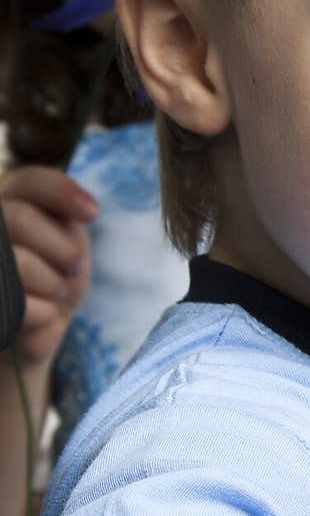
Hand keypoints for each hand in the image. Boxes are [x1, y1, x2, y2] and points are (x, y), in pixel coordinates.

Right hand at [0, 166, 97, 366]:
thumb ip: (63, 219)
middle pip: (20, 219)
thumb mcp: (65, 242)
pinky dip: (44, 315)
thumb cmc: (50, 279)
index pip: (29, 181)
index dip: (62, 192)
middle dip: (62, 248)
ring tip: (57, 293)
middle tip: (75, 268)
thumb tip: (81, 213)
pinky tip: (45, 316)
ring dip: (53, 283)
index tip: (93, 213)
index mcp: (4, 198)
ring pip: (17, 262)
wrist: (31, 334)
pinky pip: (17, 305)